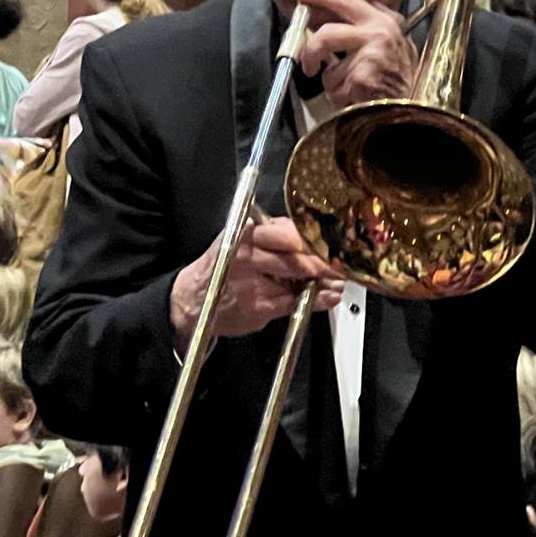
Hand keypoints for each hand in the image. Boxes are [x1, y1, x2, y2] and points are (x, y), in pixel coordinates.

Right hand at [169, 218, 343, 352]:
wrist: (191, 302)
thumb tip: (311, 236)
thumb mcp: (240, 241)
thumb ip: (273, 236)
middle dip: (324, 258)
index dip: (314, 237)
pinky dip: (316, 300)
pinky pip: (295, 301)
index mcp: (245, 233)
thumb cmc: (222, 270)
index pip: (288, 230)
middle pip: (297, 252)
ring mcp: (253, 281)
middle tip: (344, 261)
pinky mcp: (258, 306)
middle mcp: (248, 254)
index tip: (335, 240)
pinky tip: (327, 297)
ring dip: (325, 279)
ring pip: (299, 276)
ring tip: (339, 279)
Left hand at [289, 0, 415, 108]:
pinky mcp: (362, 76)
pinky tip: (357, 99)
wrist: (411, 109)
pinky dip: (339, 97)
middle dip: (309, 47)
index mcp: (385, 21)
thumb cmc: (398, 82)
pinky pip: (334, 87)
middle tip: (304, 60)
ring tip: (350, 90)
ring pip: (328, 67)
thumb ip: (363, 30)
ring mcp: (371, 53)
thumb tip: (324, 23)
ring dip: (332, 82)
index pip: (346, 0)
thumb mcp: (390, 46)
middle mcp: (380, 32)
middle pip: (327, 32)